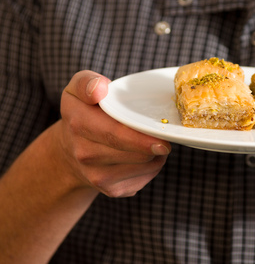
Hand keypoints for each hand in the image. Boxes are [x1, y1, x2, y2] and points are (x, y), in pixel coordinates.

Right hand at [54, 70, 170, 196]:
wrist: (70, 150)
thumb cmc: (84, 111)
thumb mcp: (79, 88)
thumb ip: (88, 82)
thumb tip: (99, 89)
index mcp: (78, 123)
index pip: (115, 133)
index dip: (141, 138)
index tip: (163, 138)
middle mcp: (84, 154)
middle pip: (134, 153)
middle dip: (155, 145)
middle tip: (167, 136)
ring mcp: (97, 176)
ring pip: (144, 166)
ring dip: (156, 154)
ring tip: (152, 141)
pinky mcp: (112, 190)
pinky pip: (145, 178)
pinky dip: (153, 166)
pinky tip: (146, 155)